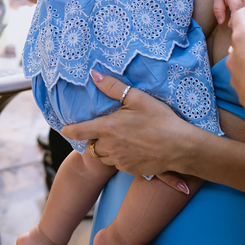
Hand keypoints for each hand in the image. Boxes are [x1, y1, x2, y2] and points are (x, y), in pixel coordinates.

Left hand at [60, 70, 208, 191]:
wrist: (180, 147)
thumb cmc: (160, 119)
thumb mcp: (137, 98)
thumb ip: (112, 87)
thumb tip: (93, 75)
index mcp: (108, 128)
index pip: (80, 131)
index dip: (70, 130)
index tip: (63, 129)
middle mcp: (110, 147)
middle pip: (92, 145)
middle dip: (95, 138)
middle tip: (107, 129)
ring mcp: (120, 160)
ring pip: (104, 156)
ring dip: (106, 149)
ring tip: (120, 139)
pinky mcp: (130, 170)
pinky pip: (117, 163)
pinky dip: (120, 157)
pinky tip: (133, 148)